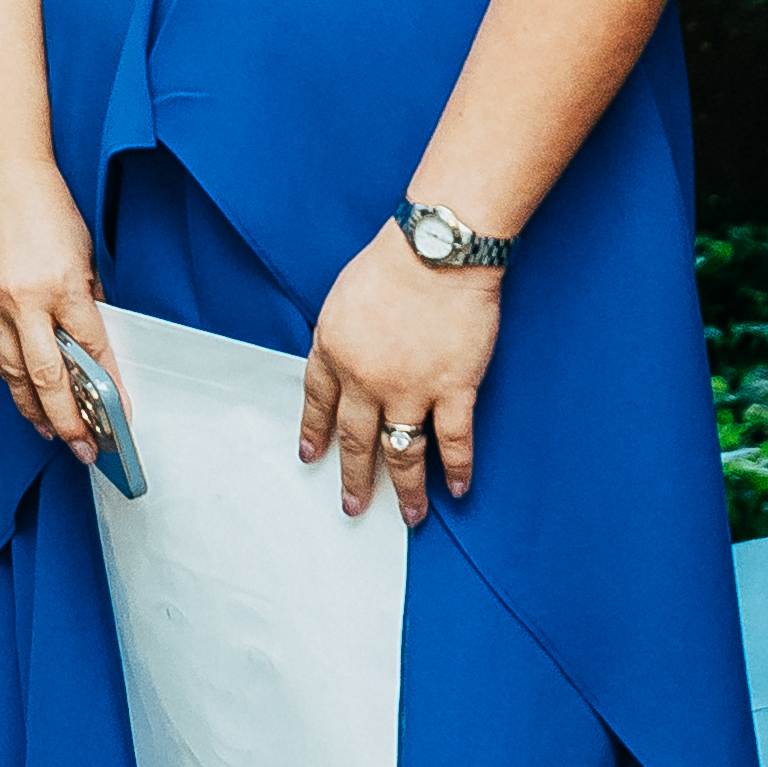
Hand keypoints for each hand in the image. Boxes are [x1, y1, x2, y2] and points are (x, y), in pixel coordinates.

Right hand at [0, 157, 115, 465]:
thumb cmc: (46, 202)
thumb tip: (91, 339)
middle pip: (46, 378)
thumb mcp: (82, 250)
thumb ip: (87, 297)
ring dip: (33, 408)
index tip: (119, 417)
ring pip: (13, 372)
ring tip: (51, 431)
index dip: (106, 390)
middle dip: (67, 420)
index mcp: (60, 285)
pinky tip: (22, 392)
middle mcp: (23, 301)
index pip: (90, 352)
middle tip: (84, 448)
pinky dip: (10, 377)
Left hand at [301, 229, 504, 519]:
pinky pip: (453, 442)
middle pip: (356, 439)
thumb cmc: (393, 261)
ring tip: (410, 516)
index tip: (311, 457)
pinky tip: (456, 488)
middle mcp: (366, 378)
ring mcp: (410, 388)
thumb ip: (340, 336)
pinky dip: (456, 469)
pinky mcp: (453, 389)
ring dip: (406, 491)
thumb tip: (341, 360)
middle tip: (353, 505)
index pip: (318, 403)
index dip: (315, 432)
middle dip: (354, 478)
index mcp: (334, 350)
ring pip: (403, 454)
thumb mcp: (343, 297)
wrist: (437, 251)